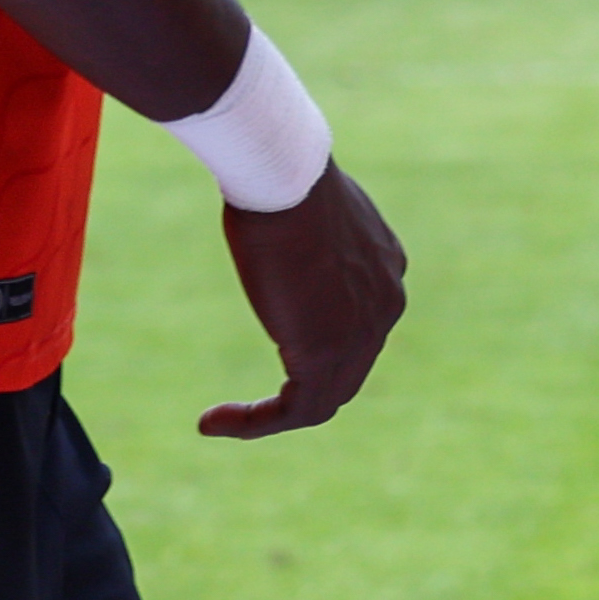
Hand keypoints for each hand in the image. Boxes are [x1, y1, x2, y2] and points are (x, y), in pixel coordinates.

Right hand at [205, 162, 405, 438]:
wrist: (285, 176)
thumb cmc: (279, 178)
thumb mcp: (302, 206)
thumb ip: (303, 233)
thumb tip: (278, 226)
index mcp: (383, 270)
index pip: (359, 330)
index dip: (315, 351)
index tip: (269, 349)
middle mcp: (386, 303)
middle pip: (349, 371)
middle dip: (298, 391)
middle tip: (246, 409)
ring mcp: (365, 331)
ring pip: (326, 397)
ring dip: (270, 417)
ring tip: (220, 422)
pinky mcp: (329, 351)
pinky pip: (301, 409)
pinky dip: (258, 423)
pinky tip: (212, 422)